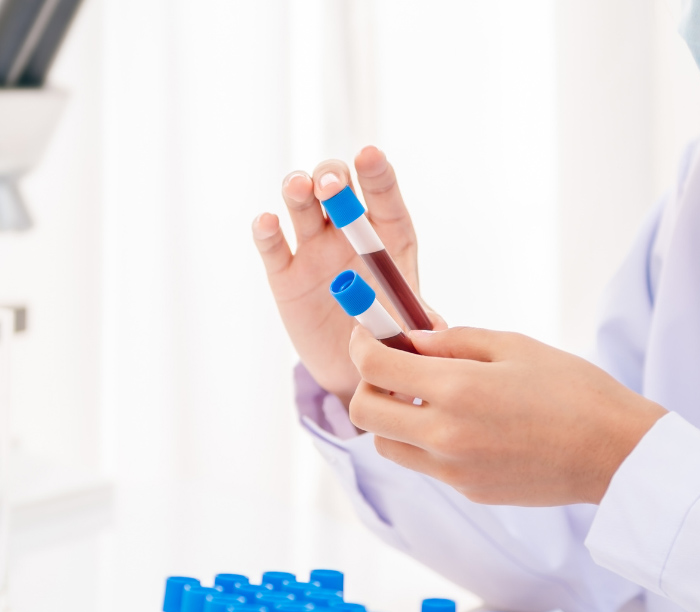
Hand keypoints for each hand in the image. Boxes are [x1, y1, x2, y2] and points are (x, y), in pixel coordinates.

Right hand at [251, 147, 442, 406]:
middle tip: (331, 187)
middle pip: (336, 189)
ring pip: (301, 204)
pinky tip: (268, 223)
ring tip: (300, 188)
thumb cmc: (391, 336)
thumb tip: (432, 325)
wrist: (354, 368)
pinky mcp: (285, 275)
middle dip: (332, 178)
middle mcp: (348, 234)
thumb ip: (420, 322)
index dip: (377, 174)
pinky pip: (272, 247)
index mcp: (387, 238)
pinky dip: (267, 231)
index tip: (370, 154)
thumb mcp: (411, 328)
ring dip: (298, 189)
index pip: (383, 197)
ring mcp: (313, 250)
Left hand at [347, 326, 666, 505]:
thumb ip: (453, 341)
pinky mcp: (469, 491)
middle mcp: (445, 435)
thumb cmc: (574, 391)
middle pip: (364, 413)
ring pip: (388, 444)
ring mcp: (454, 471)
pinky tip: (464, 422)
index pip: (375, 367)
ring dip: (392, 416)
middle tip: (391, 365)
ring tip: (427, 395)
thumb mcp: (514, 346)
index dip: (361, 343)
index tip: (367, 333)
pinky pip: (425, 464)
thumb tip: (411, 340)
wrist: (615, 453)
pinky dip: (426, 440)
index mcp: (456, 389)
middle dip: (367, 383)